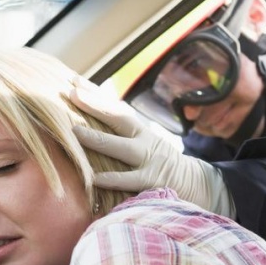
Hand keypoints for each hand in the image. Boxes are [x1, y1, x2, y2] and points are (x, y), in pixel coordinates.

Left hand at [68, 77, 235, 217]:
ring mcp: (148, 160)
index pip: (115, 108)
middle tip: (72, 94)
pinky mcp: (151, 182)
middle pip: (119, 119)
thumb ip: (119, 133)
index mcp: (139, 130)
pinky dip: (112, 179)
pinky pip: (129, 180)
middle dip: (95, 106)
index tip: (74, 81)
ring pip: (121, 148)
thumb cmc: (157, 163)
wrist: (193, 183)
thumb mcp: (142, 142)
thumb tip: (89, 117)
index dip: (96, 94)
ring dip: (97, 140)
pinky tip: (94, 177)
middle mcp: (144, 141)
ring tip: (74, 133)